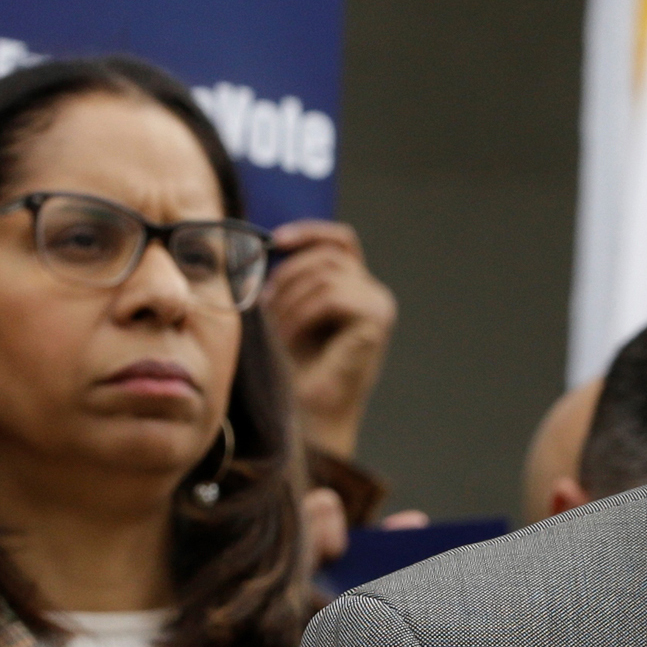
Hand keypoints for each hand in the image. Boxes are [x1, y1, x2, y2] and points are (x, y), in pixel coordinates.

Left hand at [264, 220, 396, 457]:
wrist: (312, 413)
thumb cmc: (298, 366)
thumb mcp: (289, 310)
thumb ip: (291, 277)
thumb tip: (266, 241)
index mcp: (356, 288)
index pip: (340, 241)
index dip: (309, 232)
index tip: (274, 240)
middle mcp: (374, 293)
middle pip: (326, 256)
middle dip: (288, 277)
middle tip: (266, 308)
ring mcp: (379, 305)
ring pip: (326, 276)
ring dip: (291, 301)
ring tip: (279, 330)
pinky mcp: (377, 320)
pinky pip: (332, 296)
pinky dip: (304, 314)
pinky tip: (294, 336)